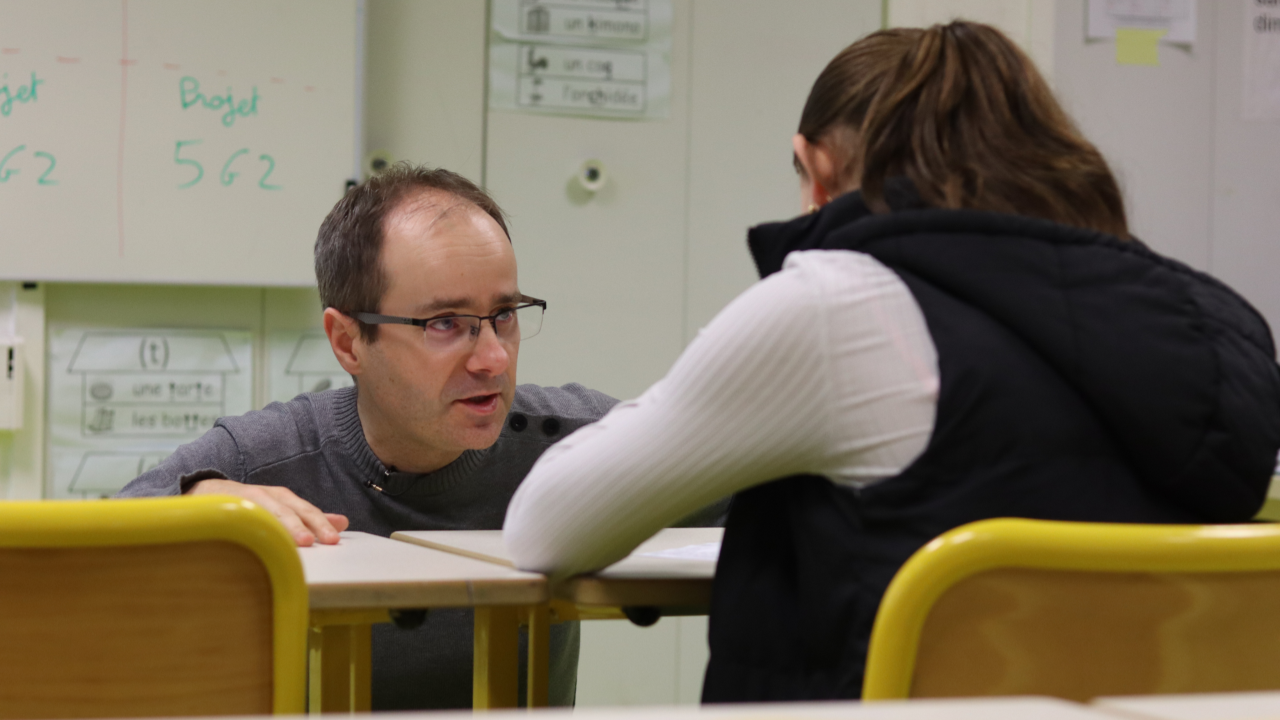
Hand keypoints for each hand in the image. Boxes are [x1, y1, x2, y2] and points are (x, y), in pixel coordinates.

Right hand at [188, 479, 349, 545]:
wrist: (204, 493)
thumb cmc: (250, 506)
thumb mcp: (282, 508)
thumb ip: (309, 517)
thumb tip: (343, 522)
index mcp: (282, 498)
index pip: (305, 511)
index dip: (320, 523)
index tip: (335, 540)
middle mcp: (265, 496)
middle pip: (289, 509)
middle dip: (305, 524)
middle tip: (318, 540)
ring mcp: (244, 501)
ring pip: (266, 513)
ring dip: (281, 526)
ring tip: (296, 541)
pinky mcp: (223, 508)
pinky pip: (239, 517)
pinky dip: (250, 526)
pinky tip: (257, 537)